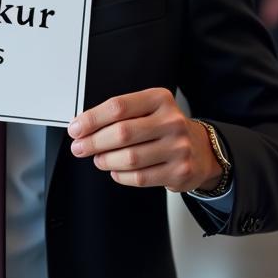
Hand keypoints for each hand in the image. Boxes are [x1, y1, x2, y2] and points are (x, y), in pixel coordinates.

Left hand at [68, 88, 221, 191]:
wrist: (201, 149)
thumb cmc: (164, 128)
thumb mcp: (147, 110)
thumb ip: (118, 115)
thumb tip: (82, 126)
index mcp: (160, 99)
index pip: (118, 107)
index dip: (91, 119)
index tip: (76, 129)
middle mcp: (172, 122)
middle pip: (122, 133)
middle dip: (93, 142)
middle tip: (79, 147)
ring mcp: (178, 148)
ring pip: (129, 158)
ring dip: (105, 160)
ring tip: (98, 159)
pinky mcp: (179, 171)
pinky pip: (140, 178)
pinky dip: (121, 176)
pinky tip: (116, 170)